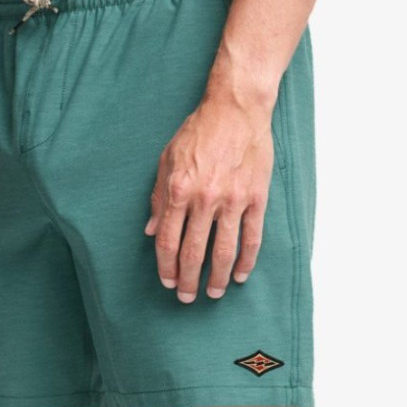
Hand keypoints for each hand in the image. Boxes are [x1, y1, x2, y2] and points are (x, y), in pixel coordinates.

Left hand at [145, 93, 273, 302]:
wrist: (236, 108)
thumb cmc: (199, 132)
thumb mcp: (167, 160)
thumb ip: (158, 198)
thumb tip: (150, 231)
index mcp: (179, 190)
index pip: (168, 241)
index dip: (166, 266)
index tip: (167, 282)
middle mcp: (205, 198)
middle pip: (194, 252)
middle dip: (188, 280)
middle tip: (187, 298)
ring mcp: (233, 199)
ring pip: (225, 251)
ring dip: (218, 278)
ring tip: (214, 293)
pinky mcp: (256, 197)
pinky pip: (252, 237)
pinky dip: (247, 260)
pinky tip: (241, 275)